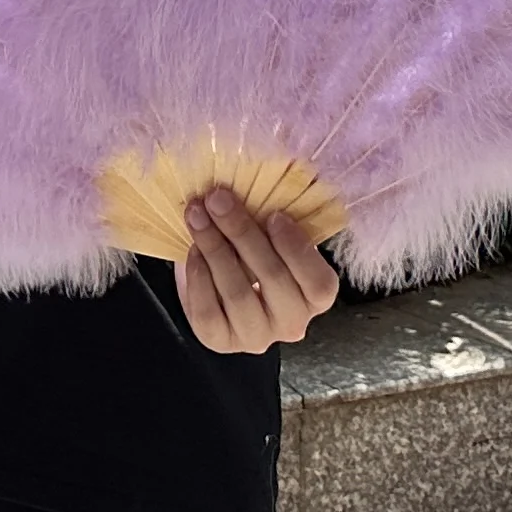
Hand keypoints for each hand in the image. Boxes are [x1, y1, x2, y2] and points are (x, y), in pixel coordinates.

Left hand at [174, 183, 340, 354]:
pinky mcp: (222, 342)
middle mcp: (292, 322)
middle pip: (274, 281)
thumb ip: (277, 213)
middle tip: (218, 198)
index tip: (274, 215)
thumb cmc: (256, 246)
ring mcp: (257, 337)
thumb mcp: (272, 230)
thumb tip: (272, 169)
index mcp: (314, 295)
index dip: (298, 250)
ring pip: (238, 294)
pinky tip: (192, 250)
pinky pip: (208, 312)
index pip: (319, 283)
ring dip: (214, 247)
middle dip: (243, 233)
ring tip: (196, 214)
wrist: (221, 277)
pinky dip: (198, 277)